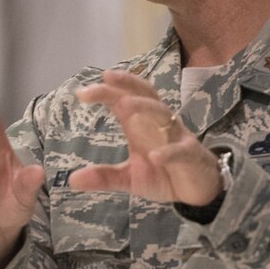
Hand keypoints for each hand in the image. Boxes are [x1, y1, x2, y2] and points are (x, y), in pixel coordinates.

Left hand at [72, 70, 221, 205]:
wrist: (198, 189)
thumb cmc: (163, 173)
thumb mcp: (129, 178)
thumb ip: (103, 176)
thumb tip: (71, 180)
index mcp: (140, 125)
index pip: (123, 98)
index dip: (106, 91)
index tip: (81, 92)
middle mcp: (158, 124)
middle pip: (145, 95)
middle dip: (126, 84)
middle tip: (104, 80)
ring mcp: (176, 137)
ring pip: (163, 114)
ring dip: (145, 108)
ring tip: (126, 105)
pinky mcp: (190, 155)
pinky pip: (180, 150)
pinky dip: (168, 151)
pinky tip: (155, 155)